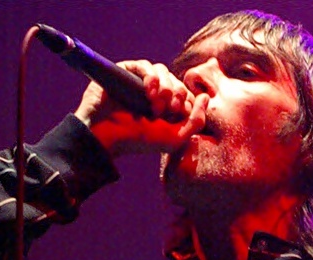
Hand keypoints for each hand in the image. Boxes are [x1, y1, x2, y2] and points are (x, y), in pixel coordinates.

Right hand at [73, 60, 208, 156]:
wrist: (107, 139)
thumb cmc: (139, 141)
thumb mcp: (176, 138)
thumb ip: (197, 121)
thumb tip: (206, 97)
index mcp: (167, 107)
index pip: (187, 94)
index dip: (187, 101)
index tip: (178, 114)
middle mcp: (154, 93)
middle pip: (176, 82)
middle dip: (176, 95)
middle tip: (167, 110)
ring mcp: (138, 81)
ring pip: (162, 71)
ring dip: (165, 86)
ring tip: (156, 103)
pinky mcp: (124, 72)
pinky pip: (144, 65)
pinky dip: (151, 76)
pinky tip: (149, 90)